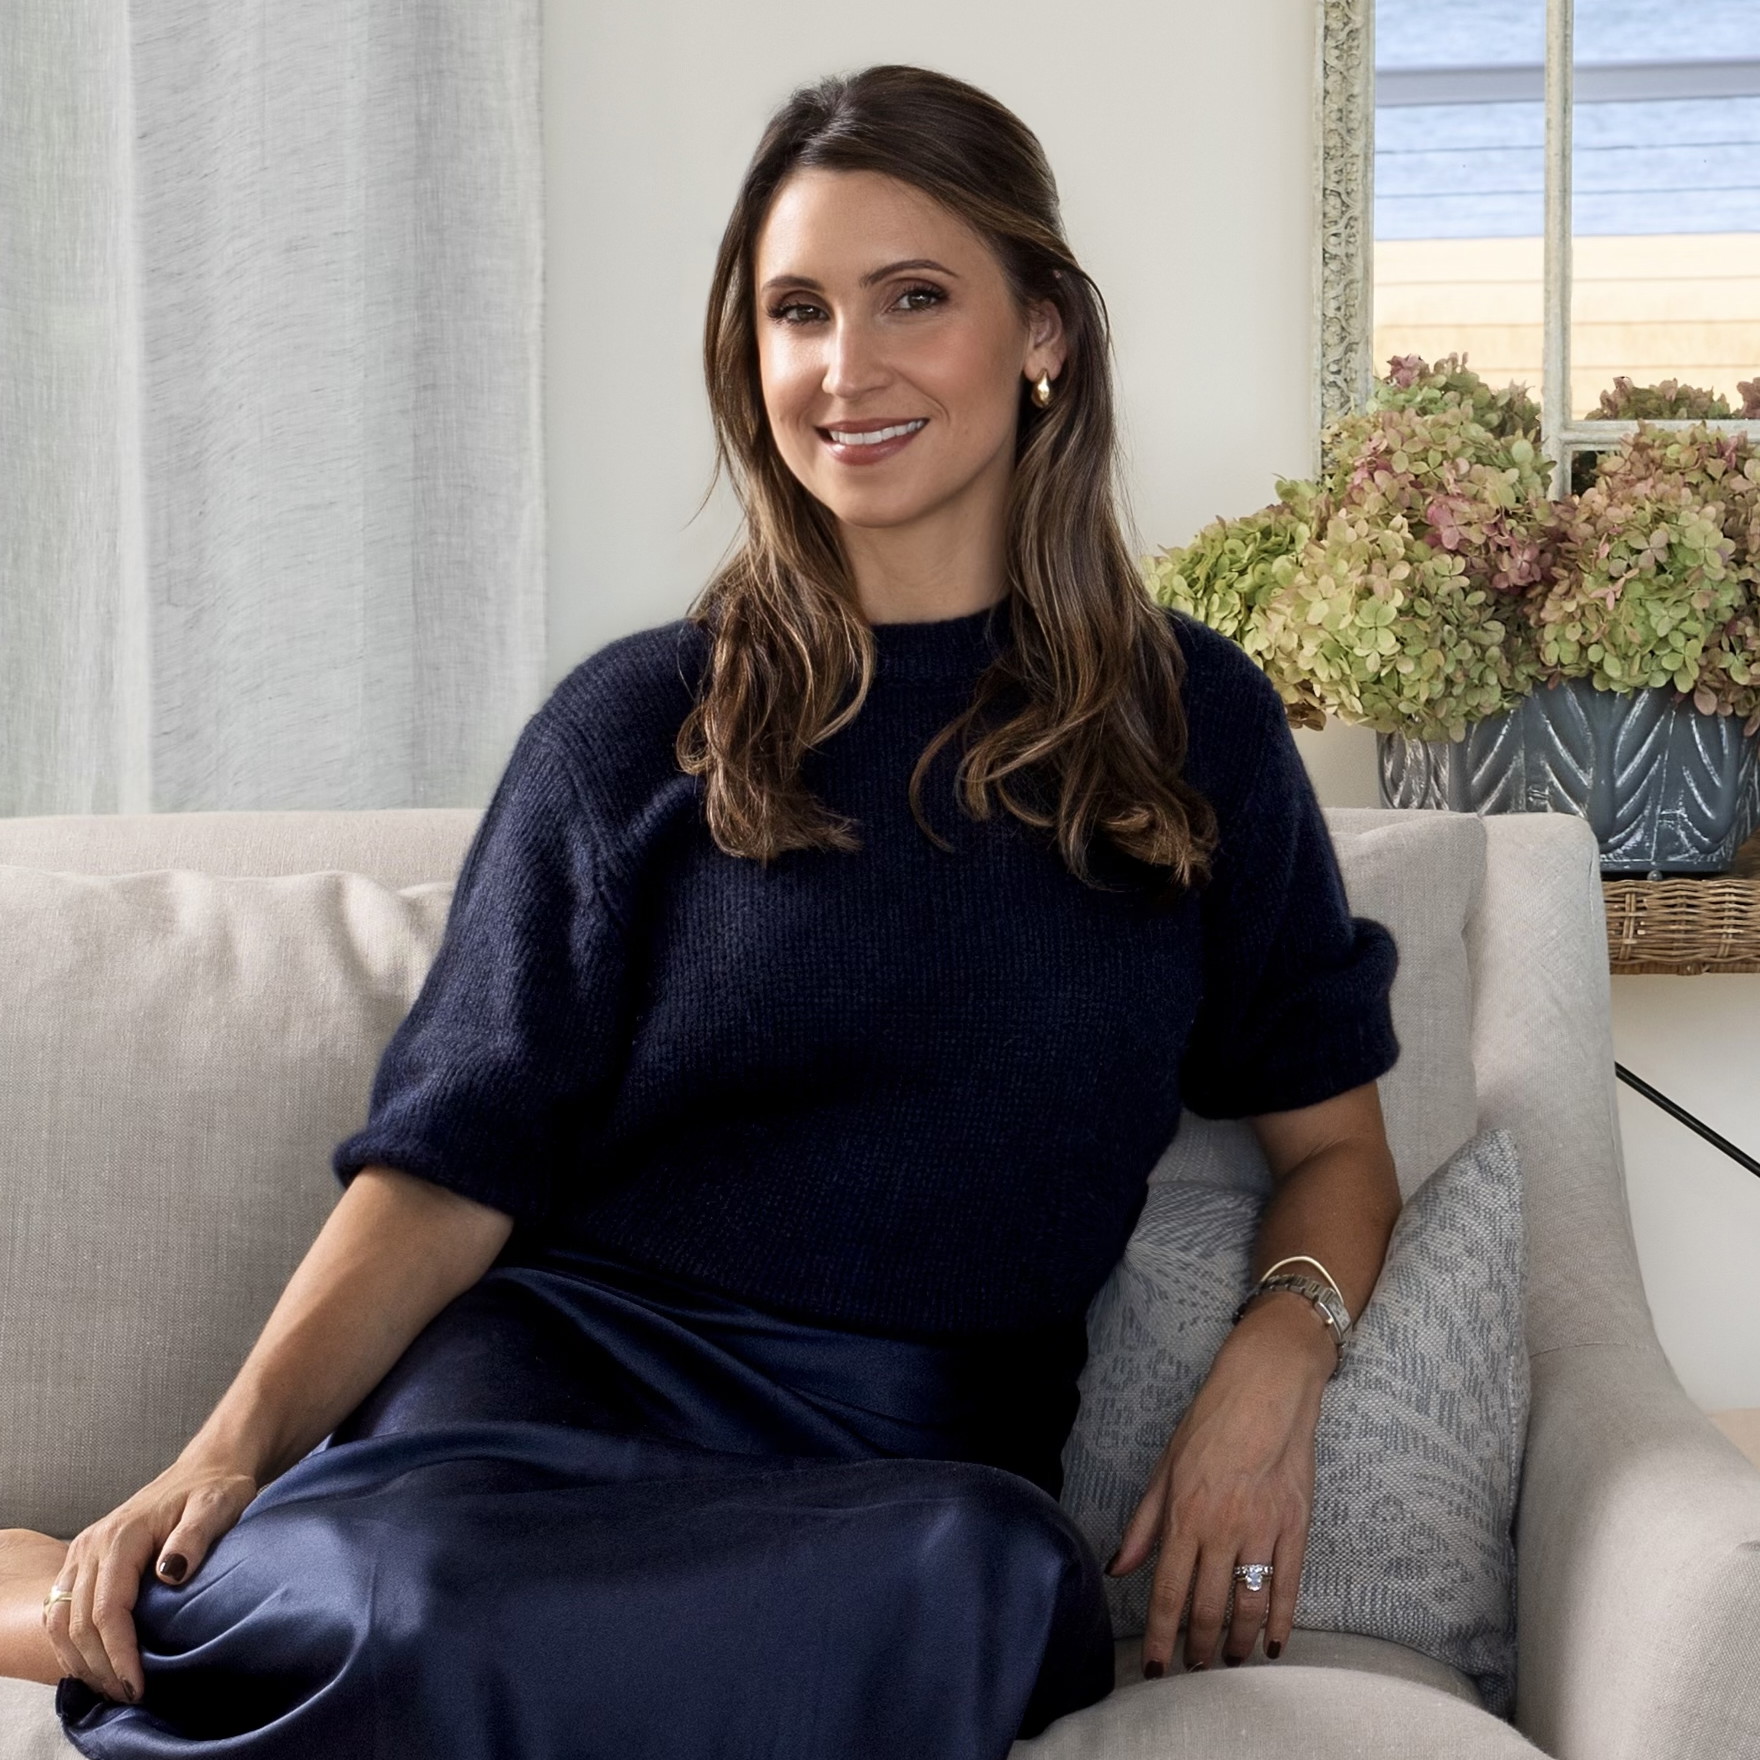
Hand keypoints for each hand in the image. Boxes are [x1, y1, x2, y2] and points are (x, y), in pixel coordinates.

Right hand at [41, 1454, 257, 1703]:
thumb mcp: (218, 1506)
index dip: (119, 1652)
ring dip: (81, 1660)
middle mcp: (93, 1544)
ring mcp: (83, 1552)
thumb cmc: (216, 1488)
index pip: (108, 1609)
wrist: (206, 1467)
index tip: (138, 1683)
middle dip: (100, 1666)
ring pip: (61, 1620)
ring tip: (112, 1687)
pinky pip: (61, 1609)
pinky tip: (95, 1664)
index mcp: (123, 1535)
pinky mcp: (83, 1560)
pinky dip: (71, 1643)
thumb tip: (169, 1574)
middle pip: (79, 1622)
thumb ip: (195, 1537)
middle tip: (129, 1695)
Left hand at [1105, 1292, 1332, 1674]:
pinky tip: (1273, 1643)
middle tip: (1196, 1668)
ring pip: (1248, 1605)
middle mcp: (1220, 1530)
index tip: (1156, 1667)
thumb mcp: (1164, 1468)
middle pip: (1208, 1607)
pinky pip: (1288, 1586)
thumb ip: (1144, 1523)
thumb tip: (1119, 1567)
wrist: (1265, 1390)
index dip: (1161, 1635)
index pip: (1167, 1591)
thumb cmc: (1209, 1424)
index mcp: (1184, 1515)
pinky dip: (1281, 1621)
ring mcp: (1261, 1530)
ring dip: (1239, 1642)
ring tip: (1231, 1660)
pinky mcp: (1295, 1527)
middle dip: (1200, 1646)